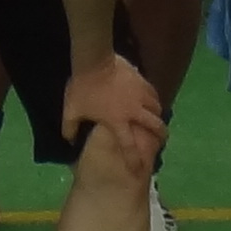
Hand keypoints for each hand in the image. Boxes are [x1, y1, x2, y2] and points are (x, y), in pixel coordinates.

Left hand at [61, 50, 165, 168]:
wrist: (94, 60)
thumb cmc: (83, 87)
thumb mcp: (71, 110)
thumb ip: (69, 128)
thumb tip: (69, 140)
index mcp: (118, 121)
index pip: (129, 146)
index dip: (135, 160)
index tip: (139, 169)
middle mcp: (134, 111)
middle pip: (155, 126)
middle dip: (161, 135)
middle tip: (162, 139)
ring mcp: (141, 95)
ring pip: (157, 109)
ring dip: (157, 115)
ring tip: (157, 118)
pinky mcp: (142, 81)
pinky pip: (154, 93)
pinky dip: (154, 99)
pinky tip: (152, 100)